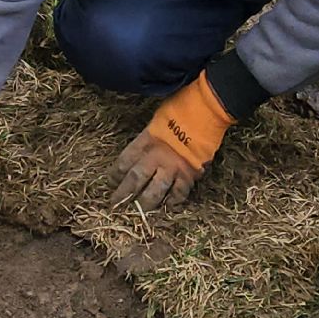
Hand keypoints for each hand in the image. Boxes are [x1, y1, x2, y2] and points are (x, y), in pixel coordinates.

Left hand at [109, 72, 233, 210]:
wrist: (207, 110)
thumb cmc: (181, 107)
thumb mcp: (157, 118)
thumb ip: (148, 137)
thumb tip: (143, 148)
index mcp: (146, 141)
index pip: (125, 161)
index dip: (116, 174)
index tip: (111, 181)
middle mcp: (156, 157)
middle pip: (135, 180)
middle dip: (123, 194)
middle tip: (115, 204)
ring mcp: (172, 168)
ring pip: (154, 192)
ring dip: (145, 203)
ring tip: (139, 210)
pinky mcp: (189, 175)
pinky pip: (178, 194)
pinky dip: (172, 202)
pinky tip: (167, 206)